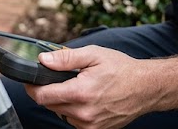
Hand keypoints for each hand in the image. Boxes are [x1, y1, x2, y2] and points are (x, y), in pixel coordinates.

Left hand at [25, 46, 150, 128]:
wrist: (146, 88)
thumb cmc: (122, 70)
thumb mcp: (93, 55)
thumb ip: (65, 58)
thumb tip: (43, 60)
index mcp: (81, 93)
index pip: (42, 96)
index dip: (32, 87)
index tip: (31, 80)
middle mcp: (84, 113)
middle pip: (49, 105)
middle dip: (49, 91)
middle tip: (60, 79)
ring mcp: (90, 125)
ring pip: (61, 113)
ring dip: (62, 101)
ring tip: (78, 88)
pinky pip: (74, 121)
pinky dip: (74, 110)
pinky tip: (86, 99)